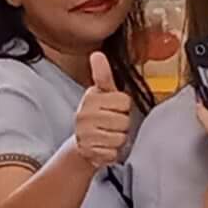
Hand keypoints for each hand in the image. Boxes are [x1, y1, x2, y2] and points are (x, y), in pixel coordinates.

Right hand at [69, 51, 135, 168]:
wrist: (83, 144)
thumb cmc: (99, 115)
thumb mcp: (103, 94)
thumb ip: (103, 75)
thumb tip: (97, 54)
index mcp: (91, 97)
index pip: (124, 101)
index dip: (124, 106)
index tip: (114, 108)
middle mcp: (84, 115)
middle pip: (124, 120)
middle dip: (122, 125)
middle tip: (111, 125)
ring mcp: (85, 134)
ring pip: (120, 137)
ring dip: (118, 139)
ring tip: (108, 135)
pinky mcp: (88, 152)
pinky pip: (112, 152)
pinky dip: (111, 152)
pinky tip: (103, 147)